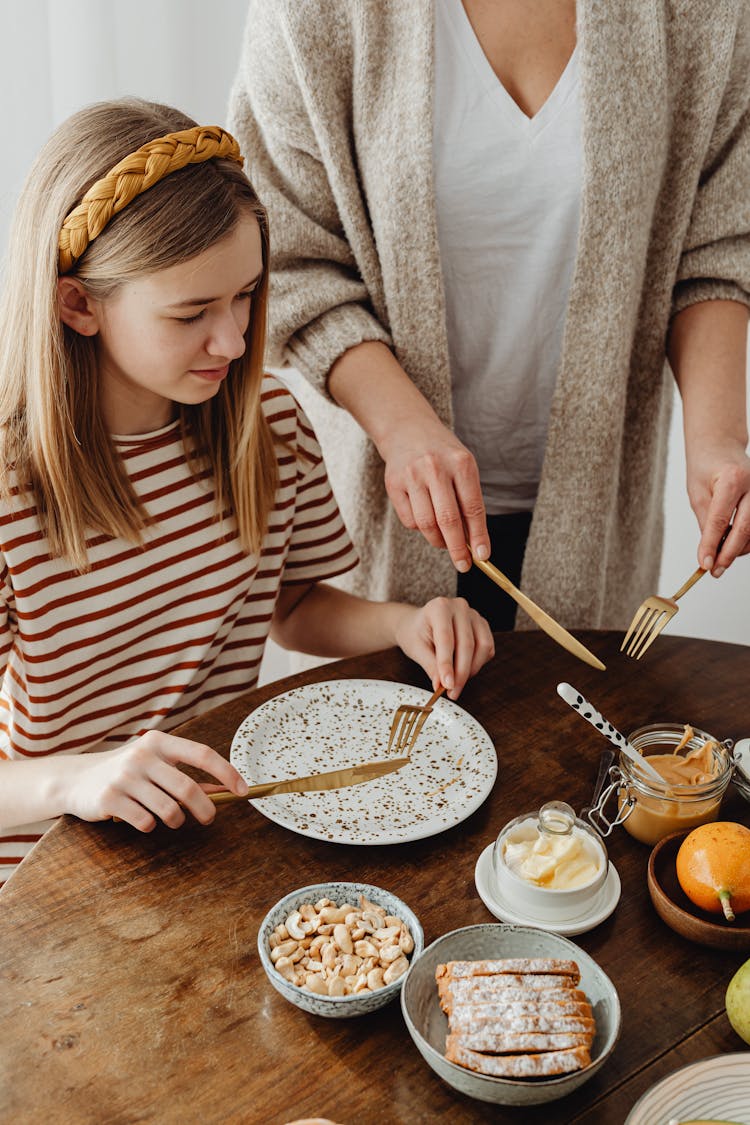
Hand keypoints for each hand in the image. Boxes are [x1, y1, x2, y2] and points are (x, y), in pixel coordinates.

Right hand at [65, 731, 248, 831]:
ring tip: (172, 819)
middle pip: (188, 788)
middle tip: (209, 818)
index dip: (226, 772)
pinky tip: (143, 820)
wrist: (76, 779)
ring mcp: (125, 777)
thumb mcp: (154, 764)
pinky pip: (145, 822)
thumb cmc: (126, 773)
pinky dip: (150, 826)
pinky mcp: (110, 798)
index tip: (243, 790)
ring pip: (168, 809)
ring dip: (176, 820)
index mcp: (158, 741)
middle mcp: (142, 755)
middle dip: (205, 808)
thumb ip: (185, 775)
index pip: (202, 754)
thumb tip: (225, 790)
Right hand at [380, 417, 489, 572]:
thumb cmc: (443, 455)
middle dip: (458, 548)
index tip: (483, 557)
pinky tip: (425, 517)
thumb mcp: (463, 469)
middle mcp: (435, 468)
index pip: (473, 508)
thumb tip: (474, 543)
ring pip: (426, 524)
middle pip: (448, 520)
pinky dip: (420, 528)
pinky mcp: (393, 484)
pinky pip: (409, 520)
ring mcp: (412, 476)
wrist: (407, 430)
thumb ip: (468, 502)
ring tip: (444, 542)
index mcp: (461, 464)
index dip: (479, 536)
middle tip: (464, 564)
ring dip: (438, 541)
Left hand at [392, 597, 494, 698]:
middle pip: (467, 644)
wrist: (418, 624)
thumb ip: (431, 666)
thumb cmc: (415, 633)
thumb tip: (442, 684)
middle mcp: (459, 607)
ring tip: (457, 682)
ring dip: (472, 669)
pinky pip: (487, 648)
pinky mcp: (482, 625)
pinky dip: (478, 663)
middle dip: (461, 673)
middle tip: (453, 691)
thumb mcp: (416, 649)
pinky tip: (465, 669)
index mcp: (439, 607)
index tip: (447, 685)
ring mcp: (474, 614)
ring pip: (482, 646)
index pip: (446, 639)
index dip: (447, 664)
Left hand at [687, 440, 749, 574]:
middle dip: (729, 553)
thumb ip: (707, 521)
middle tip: (715, 570)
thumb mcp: (697, 492)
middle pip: (745, 527)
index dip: (712, 544)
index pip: (720, 518)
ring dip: (738, 549)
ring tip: (719, 558)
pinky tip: (731, 545)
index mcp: (731, 479)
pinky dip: (746, 540)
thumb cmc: (706, 467)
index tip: (704, 564)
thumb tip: (710, 551)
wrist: (721, 446)